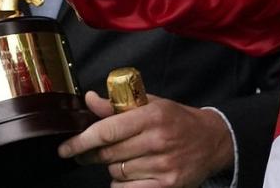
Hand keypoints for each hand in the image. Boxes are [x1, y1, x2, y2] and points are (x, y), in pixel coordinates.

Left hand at [59, 91, 233, 186]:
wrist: (213, 141)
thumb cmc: (178, 121)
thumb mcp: (152, 105)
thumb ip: (118, 105)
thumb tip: (90, 99)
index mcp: (153, 115)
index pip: (107, 131)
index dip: (80, 141)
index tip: (65, 148)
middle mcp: (158, 140)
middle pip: (107, 154)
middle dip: (92, 155)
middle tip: (89, 153)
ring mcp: (163, 165)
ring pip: (115, 173)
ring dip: (113, 168)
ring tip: (128, 159)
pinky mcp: (167, 185)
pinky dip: (122, 184)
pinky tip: (133, 174)